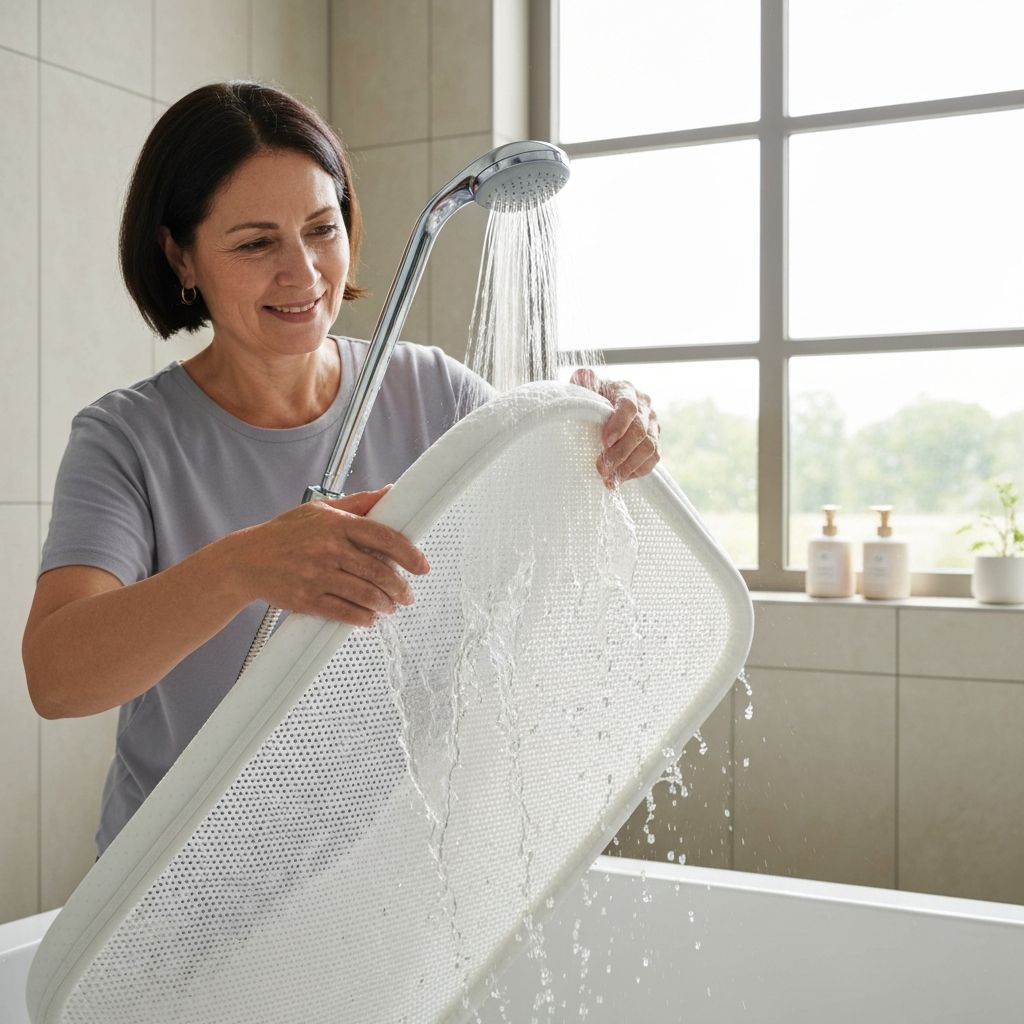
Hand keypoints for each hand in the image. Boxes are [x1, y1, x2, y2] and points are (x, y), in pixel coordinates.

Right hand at [230, 486, 428, 625]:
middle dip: (400, 587)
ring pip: (365, 595)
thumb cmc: (286, 533)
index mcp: (336, 524)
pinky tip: (370, 618)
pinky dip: (363, 618)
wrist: (246, 560)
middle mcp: (328, 549)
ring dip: (385, 605)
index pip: (383, 537)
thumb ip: (358, 503)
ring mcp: (316, 575)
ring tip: (391, 606)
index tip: (422, 566)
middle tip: (408, 595)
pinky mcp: (306, 599)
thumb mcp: (320, 510)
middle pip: (378, 571)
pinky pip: (344, 612)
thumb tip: (391, 492)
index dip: (409, 554)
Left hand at [570, 368, 660, 487]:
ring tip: (609, 479)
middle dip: (620, 453)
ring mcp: (652, 424)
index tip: (604, 442)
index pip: (629, 407)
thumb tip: (584, 375)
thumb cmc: (589, 399)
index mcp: (625, 390)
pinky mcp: (654, 441)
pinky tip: (619, 478)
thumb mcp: (583, 388)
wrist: (600, 408)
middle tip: (601, 468)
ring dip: (628, 466)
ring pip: (649, 448)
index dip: (619, 425)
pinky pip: (653, 460)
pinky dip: (636, 472)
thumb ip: (583, 382)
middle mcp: (644, 405)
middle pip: (639, 432)